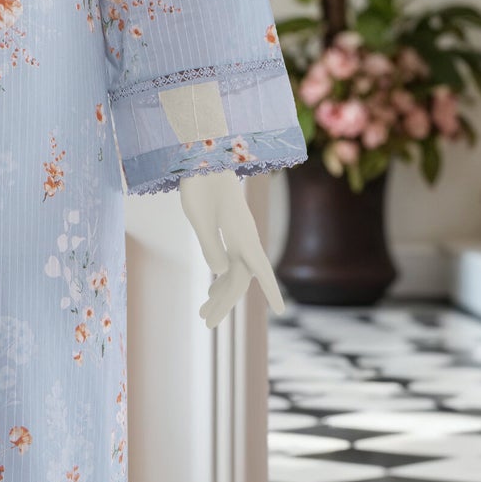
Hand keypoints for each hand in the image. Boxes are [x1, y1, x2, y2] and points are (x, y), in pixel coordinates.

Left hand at [177, 173, 284, 328]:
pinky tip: (212, 290)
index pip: (261, 269)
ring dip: (221, 294)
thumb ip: (210, 244)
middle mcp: (244, 238)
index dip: (271, 291)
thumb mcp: (198, 216)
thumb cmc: (199, 185)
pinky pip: (230, 262)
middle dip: (225, 303)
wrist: (203, 158)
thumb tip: (220, 272)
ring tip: (203, 314)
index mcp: (242, 235)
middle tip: (206, 323)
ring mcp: (238, 235)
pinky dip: (221, 279)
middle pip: (240, 279)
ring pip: (234, 273)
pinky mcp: (229, 231)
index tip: (282, 311)